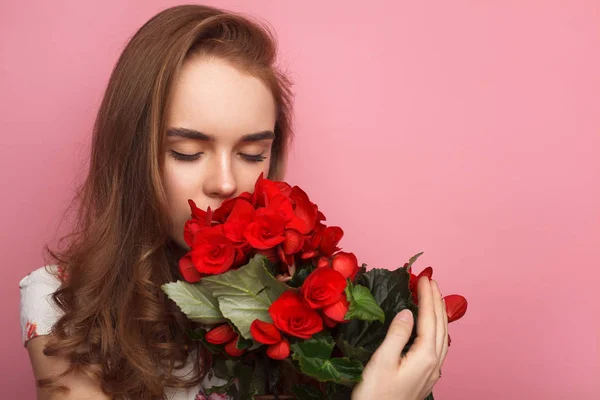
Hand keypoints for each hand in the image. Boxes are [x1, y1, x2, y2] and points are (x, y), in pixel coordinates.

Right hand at [351, 277, 448, 399]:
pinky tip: (432, 328)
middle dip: (436, 301)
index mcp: (425, 356)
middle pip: (441, 326)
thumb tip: (408, 311)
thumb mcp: (382, 361)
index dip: (427, 296)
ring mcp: (432, 372)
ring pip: (443, 337)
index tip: (424, 277)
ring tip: (434, 298)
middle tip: (431, 281)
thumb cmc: (375, 395)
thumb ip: (397, 334)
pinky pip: (438, 346)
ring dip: (439, 314)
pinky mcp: (426, 377)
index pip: (430, 319)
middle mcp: (434, 363)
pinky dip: (437, 329)